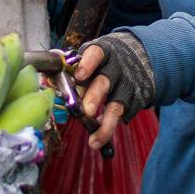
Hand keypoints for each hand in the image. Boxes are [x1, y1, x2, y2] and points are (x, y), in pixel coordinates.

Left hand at [73, 33, 154, 150]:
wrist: (141, 57)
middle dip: (94, 97)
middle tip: (86, 111)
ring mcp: (127, 84)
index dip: (87, 64)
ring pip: (117, 106)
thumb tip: (52, 81)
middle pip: (104, 82)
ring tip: (94, 140)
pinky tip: (102, 135)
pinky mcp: (137, 99)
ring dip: (105, 125)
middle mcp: (116, 68)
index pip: (95, 54)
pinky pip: (125, 115)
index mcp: (102, 52)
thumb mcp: (94, 56)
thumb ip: (76, 68)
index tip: (79, 76)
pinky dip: (112, 125)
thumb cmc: (106, 59)